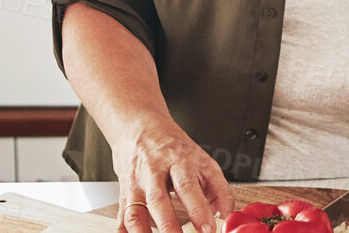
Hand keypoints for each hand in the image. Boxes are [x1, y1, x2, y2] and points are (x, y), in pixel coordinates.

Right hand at [111, 122, 231, 232]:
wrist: (140, 126)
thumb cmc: (173, 148)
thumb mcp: (202, 161)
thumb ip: (219, 189)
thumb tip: (227, 215)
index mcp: (178, 161)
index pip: (188, 186)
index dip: (198, 210)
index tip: (208, 229)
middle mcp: (154, 172)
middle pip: (158, 200)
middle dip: (168, 226)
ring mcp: (136, 183)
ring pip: (134, 211)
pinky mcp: (124, 193)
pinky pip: (121, 216)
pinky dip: (123, 232)